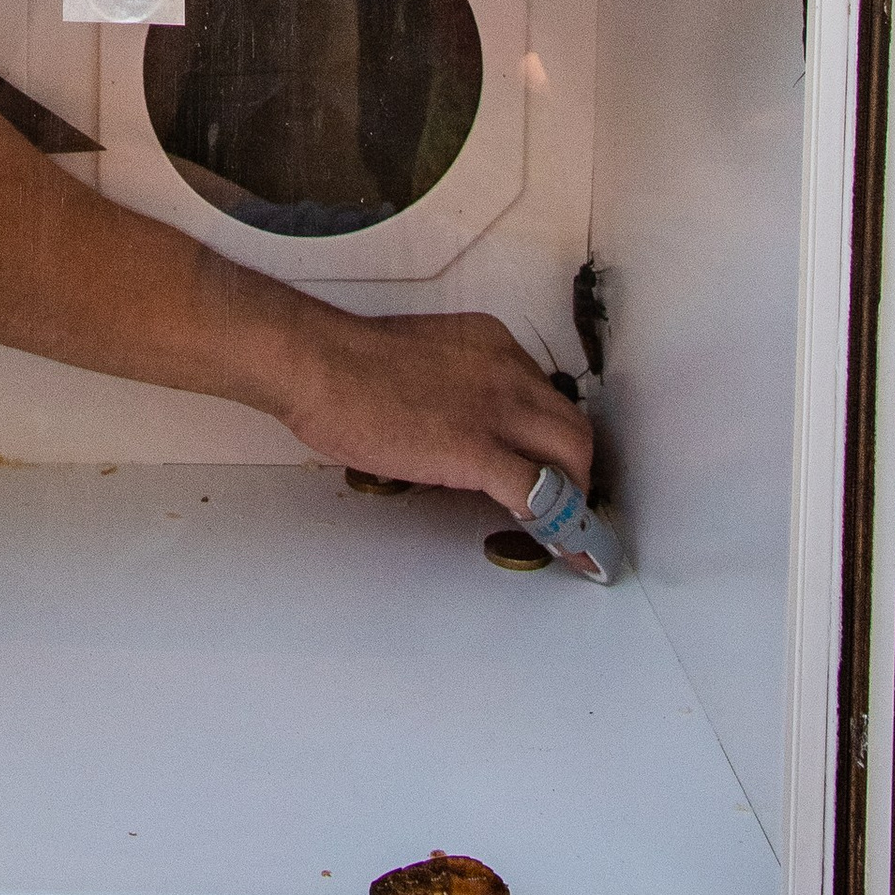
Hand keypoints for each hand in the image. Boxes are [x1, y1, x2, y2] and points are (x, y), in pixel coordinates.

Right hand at [280, 300, 592, 520]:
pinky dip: (558, 526)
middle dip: (575, 470)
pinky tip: (562, 549)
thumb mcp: (422, 356)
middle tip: (563, 502)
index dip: (548, 438)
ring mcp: (496, 409)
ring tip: (565, 532)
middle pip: (571, 426)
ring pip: (571, 457)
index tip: (546, 463)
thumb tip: (457, 424)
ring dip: (574, 498)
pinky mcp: (478, 450)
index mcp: (490, 344)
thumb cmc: (348, 361)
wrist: (320, 363)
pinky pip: (539, 494)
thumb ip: (454, 384)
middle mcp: (507, 369)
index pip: (544, 396)